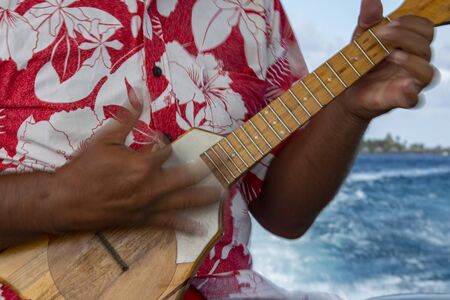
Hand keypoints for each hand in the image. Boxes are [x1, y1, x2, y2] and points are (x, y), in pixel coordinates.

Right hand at [45, 89, 223, 234]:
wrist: (66, 200)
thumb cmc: (84, 168)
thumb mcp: (105, 139)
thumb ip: (126, 118)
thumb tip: (139, 93)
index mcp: (143, 163)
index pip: (166, 150)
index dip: (166, 144)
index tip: (162, 142)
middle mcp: (151, 185)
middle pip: (187, 176)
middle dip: (208, 168)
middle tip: (227, 163)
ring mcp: (149, 205)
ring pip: (184, 200)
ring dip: (205, 196)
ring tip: (224, 193)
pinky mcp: (143, 219)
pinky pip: (168, 223)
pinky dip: (185, 226)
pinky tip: (200, 228)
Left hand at [339, 0, 434, 120]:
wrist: (345, 89)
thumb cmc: (360, 62)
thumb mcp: (362, 38)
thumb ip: (368, 20)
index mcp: (410, 45)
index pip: (425, 29)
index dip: (409, 23)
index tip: (386, 24)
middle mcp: (415, 62)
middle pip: (426, 46)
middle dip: (405, 37)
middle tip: (381, 35)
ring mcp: (410, 83)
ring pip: (428, 73)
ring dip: (412, 61)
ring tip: (392, 56)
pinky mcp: (400, 100)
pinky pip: (415, 99)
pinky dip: (411, 92)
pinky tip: (404, 84)